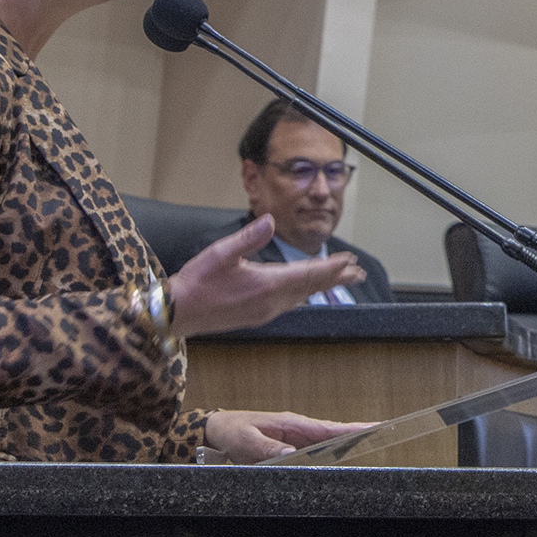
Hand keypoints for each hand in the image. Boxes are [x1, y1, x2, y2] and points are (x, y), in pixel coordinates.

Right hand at [166, 214, 367, 337]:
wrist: (178, 313)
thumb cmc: (197, 282)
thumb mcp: (220, 253)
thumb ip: (249, 238)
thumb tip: (270, 220)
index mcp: (267, 284)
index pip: (308, 274)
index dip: (331, 267)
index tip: (350, 261)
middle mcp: (271, 302)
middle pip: (311, 287)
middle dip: (335, 278)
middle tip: (358, 271)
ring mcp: (265, 311)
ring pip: (302, 297)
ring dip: (322, 286)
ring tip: (340, 279)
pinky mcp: (258, 315)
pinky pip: (290, 303)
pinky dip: (304, 294)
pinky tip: (306, 291)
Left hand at [205, 409, 374, 461]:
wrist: (216, 430)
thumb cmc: (232, 431)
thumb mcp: (246, 440)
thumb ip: (267, 448)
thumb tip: (290, 455)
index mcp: (291, 424)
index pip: (328, 427)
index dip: (352, 428)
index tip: (374, 426)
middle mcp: (297, 431)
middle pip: (334, 434)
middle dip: (357, 433)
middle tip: (383, 432)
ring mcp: (295, 439)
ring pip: (326, 443)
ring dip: (345, 443)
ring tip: (369, 442)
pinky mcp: (289, 449)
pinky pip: (313, 451)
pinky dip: (329, 453)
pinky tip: (340, 456)